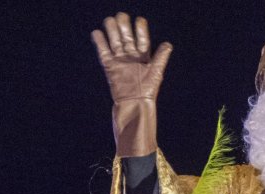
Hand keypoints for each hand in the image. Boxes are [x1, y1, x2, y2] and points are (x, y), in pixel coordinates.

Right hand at [92, 13, 171, 155]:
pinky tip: (96, 33)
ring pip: (115, 41)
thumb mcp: (156, 72)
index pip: (142, 38)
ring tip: (109, 20)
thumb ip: (160, 57)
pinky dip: (100, 43)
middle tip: (121, 15)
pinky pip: (104, 52)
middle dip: (124, 26)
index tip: (139, 20)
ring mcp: (120, 61)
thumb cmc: (148, 92)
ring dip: (112, 30)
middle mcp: (132, 57)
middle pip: (126, 37)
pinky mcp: (110, 67)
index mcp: (144, 57)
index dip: (141, 29)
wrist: (134, 106)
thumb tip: (168, 44)